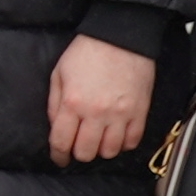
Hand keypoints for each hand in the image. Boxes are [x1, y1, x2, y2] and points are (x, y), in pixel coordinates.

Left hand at [47, 35, 155, 166]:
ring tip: (98, 140)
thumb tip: (56, 128)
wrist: (120, 37)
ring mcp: (121, 114)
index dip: (58, 156)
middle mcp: (96, 112)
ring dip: (101, 149)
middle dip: (79, 153)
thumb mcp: (59, 74)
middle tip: (78, 146)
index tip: (59, 158)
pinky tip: (116, 135)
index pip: (61, 142)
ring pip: (110, 151)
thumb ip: (54, 104)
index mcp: (72, 103)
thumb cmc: (86, 53)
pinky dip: (123, 144)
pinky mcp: (140, 111)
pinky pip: (132, 141)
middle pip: (86, 152)